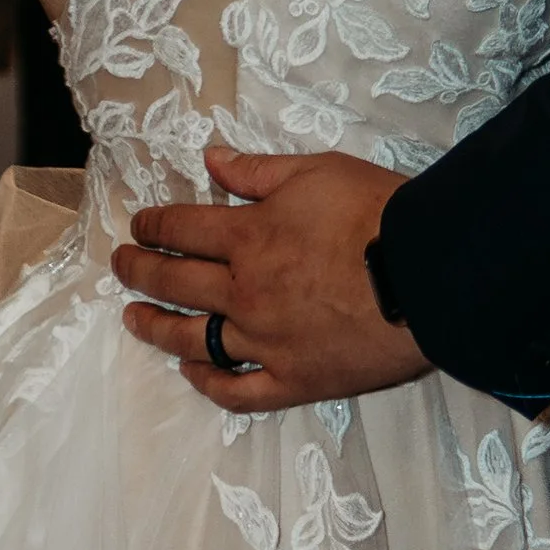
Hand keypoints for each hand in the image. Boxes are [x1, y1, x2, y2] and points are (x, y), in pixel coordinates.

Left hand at [113, 144, 430, 413]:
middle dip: (139, 270)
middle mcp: (244, 293)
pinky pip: (237, 391)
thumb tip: (210, 158)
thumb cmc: (375, 212)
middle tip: (120, 264)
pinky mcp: (294, 381)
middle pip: (175, 283)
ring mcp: (265, 343)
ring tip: (134, 319)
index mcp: (248, 237)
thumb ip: (258, 170)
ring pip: (193, 340)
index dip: (154, 224)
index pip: (182, 229)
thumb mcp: (317, 171)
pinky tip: (191, 372)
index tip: (137, 225)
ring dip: (156, 327)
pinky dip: (208, 382)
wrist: (429, 275)